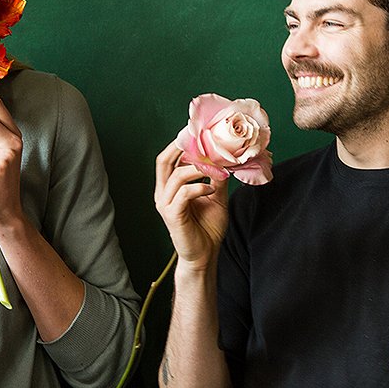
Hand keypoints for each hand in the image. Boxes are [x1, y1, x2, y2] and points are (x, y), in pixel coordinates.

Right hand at [154, 141, 228, 271]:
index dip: (179, 144)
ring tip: (215, 169)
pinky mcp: (172, 216)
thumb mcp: (215, 197)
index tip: (196, 131)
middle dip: (180, 147)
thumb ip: (215, 178)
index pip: (168, 159)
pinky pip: (183, 194)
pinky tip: (212, 189)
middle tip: (198, 138)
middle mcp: (163, 194)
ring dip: (197, 169)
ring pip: (176, 176)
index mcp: (170, 188)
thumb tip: (225, 159)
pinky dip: (199, 187)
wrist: (205, 255)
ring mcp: (165, 205)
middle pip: (163, 161)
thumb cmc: (207, 228)